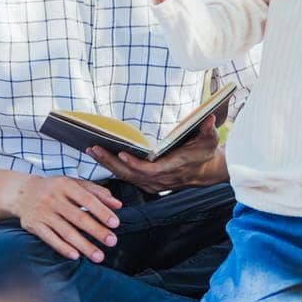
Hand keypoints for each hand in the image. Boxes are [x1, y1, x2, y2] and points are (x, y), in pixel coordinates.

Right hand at [4, 173, 122, 261]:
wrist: (22, 192)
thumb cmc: (55, 189)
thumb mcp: (75, 184)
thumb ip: (98, 192)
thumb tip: (118, 204)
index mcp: (66, 185)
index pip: (87, 199)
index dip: (102, 212)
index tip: (115, 224)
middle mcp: (53, 199)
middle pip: (78, 217)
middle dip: (96, 231)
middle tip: (112, 242)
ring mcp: (43, 213)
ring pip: (66, 231)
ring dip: (83, 245)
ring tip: (98, 256)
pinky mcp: (34, 225)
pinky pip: (50, 238)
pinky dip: (62, 248)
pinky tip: (75, 256)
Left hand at [88, 116, 224, 195]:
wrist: (205, 172)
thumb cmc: (205, 152)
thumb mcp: (210, 140)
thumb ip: (208, 129)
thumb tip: (208, 118)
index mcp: (174, 167)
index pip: (152, 170)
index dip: (136, 164)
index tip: (122, 154)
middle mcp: (161, 179)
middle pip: (132, 174)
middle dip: (111, 162)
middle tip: (94, 148)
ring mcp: (153, 184)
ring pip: (127, 177)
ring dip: (108, 164)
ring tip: (92, 150)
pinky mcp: (148, 184)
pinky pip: (128, 178)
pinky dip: (113, 168)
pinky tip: (101, 158)